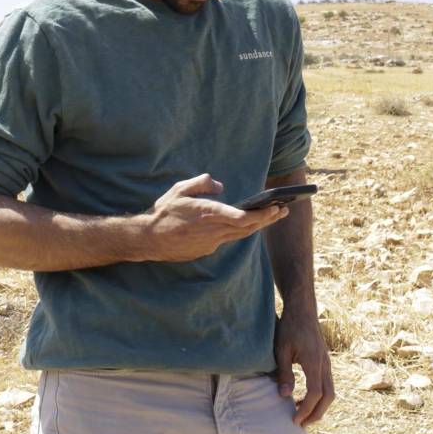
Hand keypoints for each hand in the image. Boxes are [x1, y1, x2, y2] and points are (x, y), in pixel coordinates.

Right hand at [141, 174, 288, 262]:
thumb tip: (220, 186)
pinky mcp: (206, 250)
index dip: (262, 214)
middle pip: (248, 227)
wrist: (148, 239)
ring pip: (240, 235)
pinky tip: (246, 225)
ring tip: (272, 216)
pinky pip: (227, 240)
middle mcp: (213, 231)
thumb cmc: (163, 212)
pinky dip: (239, 232)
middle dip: (268, 219)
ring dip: (258, 226)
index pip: (242, 217)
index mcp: (208, 213)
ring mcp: (211, 243)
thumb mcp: (180, 189)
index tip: (276, 207)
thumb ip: (202, 183)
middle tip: (284, 210)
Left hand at [274, 304, 334, 427]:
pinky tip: (304, 397)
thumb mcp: (281, 349)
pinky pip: (327, 383)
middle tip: (302, 424)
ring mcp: (327, 361)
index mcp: (314, 362)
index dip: (306, 409)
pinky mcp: (325, 360)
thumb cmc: (289, 326)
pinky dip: (320, 396)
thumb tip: (284, 395)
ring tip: (302, 413)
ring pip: (331, 391)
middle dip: (316, 413)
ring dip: (319, 406)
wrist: (302, 308)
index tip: (294, 419)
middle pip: (328, 396)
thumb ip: (284, 373)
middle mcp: (324, 363)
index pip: (315, 393)